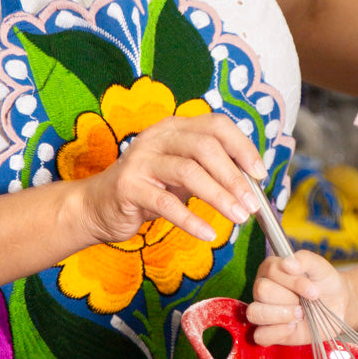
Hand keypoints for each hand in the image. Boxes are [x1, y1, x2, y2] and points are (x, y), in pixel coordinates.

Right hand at [71, 113, 267, 244]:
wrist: (97, 206)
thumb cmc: (148, 187)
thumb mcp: (182, 172)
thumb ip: (211, 169)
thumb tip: (252, 182)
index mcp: (176, 127)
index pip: (217, 126)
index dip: (242, 147)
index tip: (260, 173)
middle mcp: (158, 136)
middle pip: (205, 147)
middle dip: (234, 177)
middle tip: (252, 204)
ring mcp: (141, 159)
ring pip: (189, 172)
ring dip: (219, 196)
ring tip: (238, 217)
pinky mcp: (128, 186)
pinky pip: (166, 203)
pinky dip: (191, 220)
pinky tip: (208, 233)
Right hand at [246, 249, 346, 345]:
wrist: (337, 306)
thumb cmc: (324, 283)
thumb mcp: (320, 266)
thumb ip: (304, 259)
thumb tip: (287, 263)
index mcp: (271, 269)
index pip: (271, 271)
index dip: (293, 281)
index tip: (313, 289)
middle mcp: (262, 289)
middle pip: (261, 291)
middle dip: (289, 298)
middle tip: (305, 302)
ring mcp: (263, 311)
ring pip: (255, 312)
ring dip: (282, 314)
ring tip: (300, 314)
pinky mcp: (268, 332)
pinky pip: (259, 336)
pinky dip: (277, 332)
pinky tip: (293, 326)